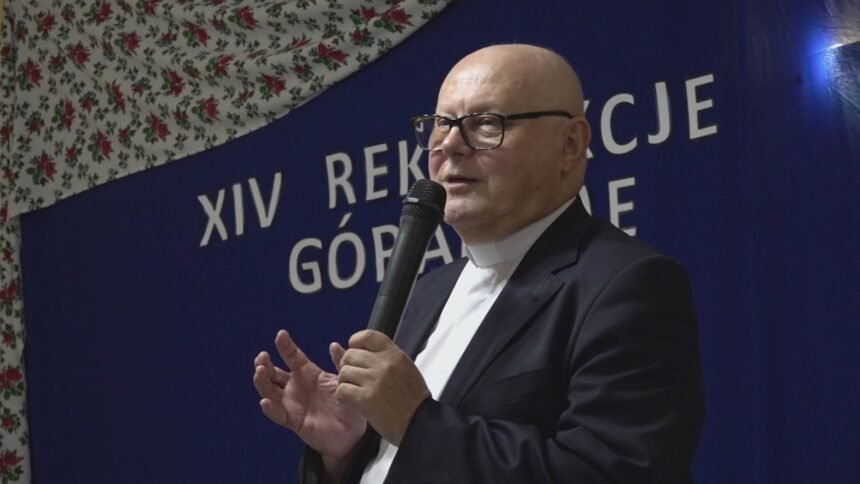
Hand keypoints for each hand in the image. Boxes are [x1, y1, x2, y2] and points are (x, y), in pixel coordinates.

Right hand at [253, 330, 365, 462]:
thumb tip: (334, 345)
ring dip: (262, 381)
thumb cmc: (347, 405)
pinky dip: (270, 408)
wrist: (352, 433)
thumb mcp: (344, 381)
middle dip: (264, 363)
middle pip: (273, 373)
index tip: (281, 334)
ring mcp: (292, 403)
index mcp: (308, 374)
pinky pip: (278, 414)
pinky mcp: (293, 420)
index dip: (285, 346)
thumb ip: (339, 363)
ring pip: (269, 391)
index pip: (292, 357)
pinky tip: (265, 401)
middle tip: (263, 356)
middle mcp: (296, 387)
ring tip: (260, 371)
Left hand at [335, 330, 431, 445]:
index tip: (355, 350)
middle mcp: (384, 364)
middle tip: (354, 378)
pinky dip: (343, 396)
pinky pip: (342, 390)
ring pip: (343, 372)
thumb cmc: (412, 399)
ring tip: (354, 390)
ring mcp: (374, 380)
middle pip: (350, 355)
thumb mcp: (404, 369)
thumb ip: (383, 357)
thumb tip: (358, 347)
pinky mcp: (366, 398)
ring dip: (345, 382)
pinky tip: (351, 401)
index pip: (368, 335)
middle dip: (347, 366)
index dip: (356, 341)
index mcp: (395, 354)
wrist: (418, 422)